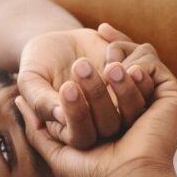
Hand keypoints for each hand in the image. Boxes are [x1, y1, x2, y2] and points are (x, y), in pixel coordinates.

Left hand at [16, 43, 176, 176]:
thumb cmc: (93, 173)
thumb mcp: (56, 150)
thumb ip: (38, 126)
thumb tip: (17, 100)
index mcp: (120, 119)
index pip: (105, 82)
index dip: (93, 64)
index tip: (76, 52)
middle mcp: (142, 109)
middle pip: (118, 71)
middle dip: (98, 64)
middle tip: (78, 67)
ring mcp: (160, 102)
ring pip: (134, 66)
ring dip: (114, 64)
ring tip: (102, 71)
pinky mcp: (175, 97)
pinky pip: (153, 65)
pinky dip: (135, 62)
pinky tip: (119, 71)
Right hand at [18, 24, 154, 148]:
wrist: (59, 42)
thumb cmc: (39, 64)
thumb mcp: (30, 79)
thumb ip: (39, 99)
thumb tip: (58, 116)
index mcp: (73, 132)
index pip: (81, 136)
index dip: (78, 115)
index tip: (67, 87)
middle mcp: (100, 125)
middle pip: (110, 124)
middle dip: (98, 95)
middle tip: (80, 64)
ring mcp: (120, 106)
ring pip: (134, 108)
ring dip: (125, 86)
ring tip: (111, 63)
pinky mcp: (135, 84)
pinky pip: (146, 82)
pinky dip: (135, 63)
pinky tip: (108, 40)